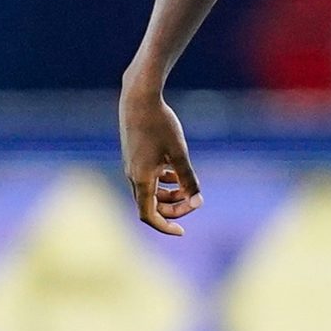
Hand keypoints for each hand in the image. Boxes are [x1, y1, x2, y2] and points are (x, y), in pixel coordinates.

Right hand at [119, 80, 202, 234]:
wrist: (139, 98)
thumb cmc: (160, 124)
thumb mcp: (179, 153)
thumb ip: (188, 179)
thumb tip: (198, 202)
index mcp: (142, 179)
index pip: (149, 216)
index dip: (165, 227)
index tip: (182, 232)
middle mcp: (133, 176)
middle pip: (151, 206)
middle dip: (173, 209)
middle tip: (194, 202)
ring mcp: (132, 166)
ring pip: (149, 192)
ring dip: (169, 196)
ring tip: (188, 188)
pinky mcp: (134, 156)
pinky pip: (147, 179)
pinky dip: (163, 182)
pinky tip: (176, 173)